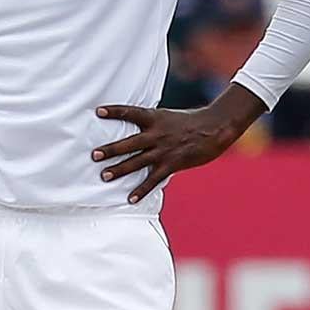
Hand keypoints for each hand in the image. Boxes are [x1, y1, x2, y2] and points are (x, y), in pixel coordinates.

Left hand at [93, 85, 264, 202]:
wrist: (215, 129)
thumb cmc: (192, 122)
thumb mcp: (169, 117)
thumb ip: (153, 124)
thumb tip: (138, 128)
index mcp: (155, 119)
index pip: (131, 112)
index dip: (114, 111)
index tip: (98, 111)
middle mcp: (157, 135)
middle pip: (129, 143)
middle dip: (110, 150)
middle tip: (94, 155)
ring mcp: (164, 151)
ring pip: (137, 162)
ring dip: (119, 169)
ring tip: (104, 175)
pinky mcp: (172, 164)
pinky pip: (153, 180)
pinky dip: (141, 190)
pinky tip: (130, 198)